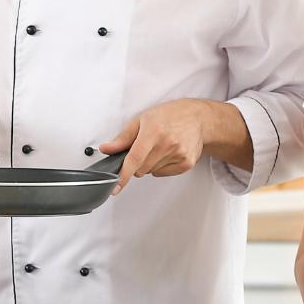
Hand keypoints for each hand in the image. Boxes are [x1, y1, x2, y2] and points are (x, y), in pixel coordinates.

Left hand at [100, 98, 221, 191]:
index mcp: (153, 131)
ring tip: (160, 146)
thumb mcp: (142, 120)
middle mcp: (167, 144)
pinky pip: (163, 173)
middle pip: (141, 169)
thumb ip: (123, 138)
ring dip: (150, 164)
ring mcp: (179, 154)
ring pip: (151, 171)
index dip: (124, 174)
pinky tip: (168, 152)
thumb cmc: (168, 116)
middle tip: (145, 148)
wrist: (197, 118)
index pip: (135, 158)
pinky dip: (161, 166)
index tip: (116, 187)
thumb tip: (106, 149)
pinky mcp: (186, 163)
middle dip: (137, 163)